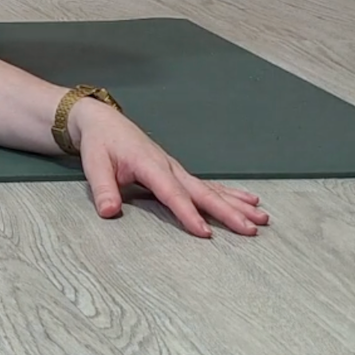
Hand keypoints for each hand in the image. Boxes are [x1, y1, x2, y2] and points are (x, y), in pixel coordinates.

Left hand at [69, 102, 269, 238]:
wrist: (103, 121)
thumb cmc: (100, 143)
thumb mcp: (94, 164)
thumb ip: (103, 189)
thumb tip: (109, 212)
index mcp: (149, 164)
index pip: (171, 193)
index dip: (188, 213)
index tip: (205, 233)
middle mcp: (169, 166)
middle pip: (202, 192)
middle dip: (228, 212)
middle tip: (251, 229)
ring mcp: (176, 168)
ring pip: (211, 189)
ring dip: (237, 204)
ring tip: (261, 218)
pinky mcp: (178, 171)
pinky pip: (207, 185)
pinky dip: (230, 194)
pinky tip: (249, 202)